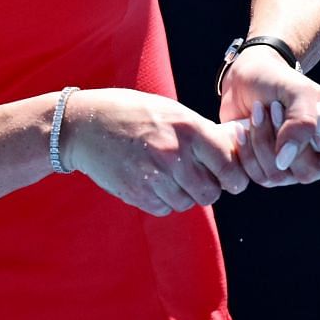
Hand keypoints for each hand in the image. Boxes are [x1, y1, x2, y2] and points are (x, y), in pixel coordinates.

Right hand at [60, 88, 251, 215]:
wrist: (84, 125)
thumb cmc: (132, 112)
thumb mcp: (171, 110)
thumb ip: (201, 131)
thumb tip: (235, 148)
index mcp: (187, 128)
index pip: (228, 164)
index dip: (235, 176)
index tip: (233, 179)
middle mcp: (173, 153)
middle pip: (211, 192)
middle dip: (210, 188)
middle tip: (201, 178)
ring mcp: (153, 176)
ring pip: (187, 203)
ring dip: (185, 195)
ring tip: (171, 176)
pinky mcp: (135, 192)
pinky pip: (164, 209)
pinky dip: (164, 201)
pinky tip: (154, 182)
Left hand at [218, 47, 319, 187]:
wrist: (248, 79)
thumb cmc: (280, 81)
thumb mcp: (297, 90)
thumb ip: (301, 119)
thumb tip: (286, 159)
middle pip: (309, 173)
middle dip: (285, 137)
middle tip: (274, 107)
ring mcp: (293, 168)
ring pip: (277, 175)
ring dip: (261, 140)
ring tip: (257, 110)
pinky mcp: (266, 170)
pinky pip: (255, 177)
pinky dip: (244, 150)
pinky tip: (241, 129)